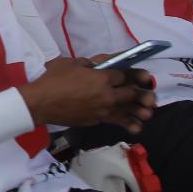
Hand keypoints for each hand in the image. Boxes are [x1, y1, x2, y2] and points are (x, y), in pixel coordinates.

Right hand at [18, 56, 154, 133]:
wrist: (40, 104)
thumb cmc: (52, 80)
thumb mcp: (69, 63)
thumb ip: (86, 64)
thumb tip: (95, 66)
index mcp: (101, 77)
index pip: (123, 75)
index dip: (134, 74)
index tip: (143, 77)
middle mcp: (106, 94)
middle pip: (130, 94)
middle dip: (143, 94)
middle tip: (151, 96)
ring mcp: (102, 110)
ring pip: (126, 110)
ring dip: (140, 112)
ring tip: (149, 113)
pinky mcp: (96, 120)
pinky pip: (115, 121)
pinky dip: (126, 124)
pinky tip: (137, 128)